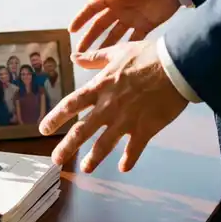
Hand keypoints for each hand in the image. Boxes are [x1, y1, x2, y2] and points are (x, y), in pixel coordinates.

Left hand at [39, 41, 186, 173]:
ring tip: (85, 169)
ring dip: (93, 159)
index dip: (55, 118)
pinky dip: (129, 160)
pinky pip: (134, 149)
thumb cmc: (148, 55)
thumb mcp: (117, 52)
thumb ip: (94, 58)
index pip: (71, 105)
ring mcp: (126, 120)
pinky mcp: (145, 128)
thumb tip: (74, 56)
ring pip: (104, 144)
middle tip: (55, 159)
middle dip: (67, 147)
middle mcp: (108, 107)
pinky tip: (124, 168)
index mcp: (100, 87)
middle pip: (82, 131)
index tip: (43, 129)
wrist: (176, 66)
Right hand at [71, 0, 180, 52]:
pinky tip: (119, 58)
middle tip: (80, 52)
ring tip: (96, 59)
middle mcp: (119, 9)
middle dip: (90, 38)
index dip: (81, 19)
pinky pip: (133, 38)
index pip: (92, 9)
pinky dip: (126, 47)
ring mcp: (131, 18)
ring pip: (114, 35)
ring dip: (105, 45)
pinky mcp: (145, 25)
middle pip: (101, 26)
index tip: (72, 30)